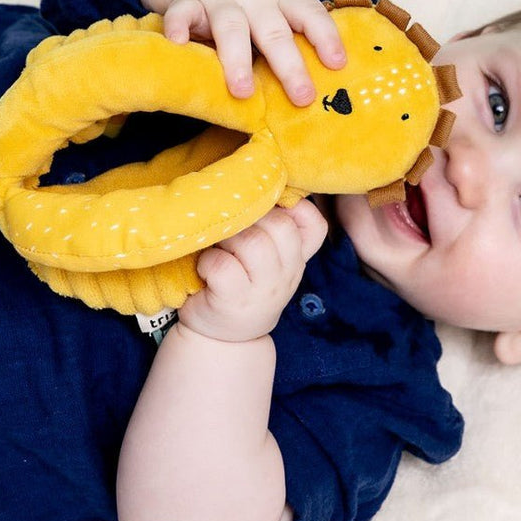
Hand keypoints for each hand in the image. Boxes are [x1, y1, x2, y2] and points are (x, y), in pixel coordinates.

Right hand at [161, 0, 346, 104]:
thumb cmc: (259, 0)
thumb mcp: (283, 5)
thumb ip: (296, 33)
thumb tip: (328, 81)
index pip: (310, 13)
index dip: (325, 37)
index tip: (337, 65)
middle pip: (274, 30)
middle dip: (289, 65)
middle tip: (302, 97)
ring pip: (231, 27)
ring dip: (237, 58)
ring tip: (243, 90)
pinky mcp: (189, 0)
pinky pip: (181, 12)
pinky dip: (177, 26)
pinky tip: (176, 45)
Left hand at [177, 199, 328, 344]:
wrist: (223, 337)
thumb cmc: (241, 283)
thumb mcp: (269, 261)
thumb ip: (274, 229)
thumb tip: (266, 183)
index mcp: (296, 258)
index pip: (314, 225)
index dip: (294, 208)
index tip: (268, 207)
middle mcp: (287, 274)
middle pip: (280, 226)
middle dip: (250, 219)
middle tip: (231, 229)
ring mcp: (263, 290)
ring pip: (252, 243)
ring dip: (227, 239)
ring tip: (218, 248)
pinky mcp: (234, 300)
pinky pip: (223, 266)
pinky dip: (208, 262)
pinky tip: (206, 269)